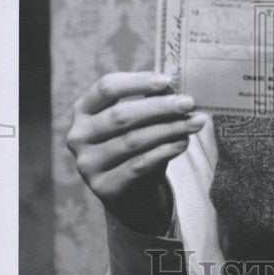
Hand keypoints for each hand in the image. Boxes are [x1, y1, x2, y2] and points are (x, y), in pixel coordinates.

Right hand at [66, 71, 206, 234]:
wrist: (134, 194)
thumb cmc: (139, 146)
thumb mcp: (143, 120)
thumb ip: (151, 101)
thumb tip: (171, 89)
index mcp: (84, 110)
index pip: (106, 88)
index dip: (137, 82)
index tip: (167, 81)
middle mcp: (78, 135)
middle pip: (121, 115)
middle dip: (160, 107)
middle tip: (188, 103)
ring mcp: (87, 164)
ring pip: (133, 140)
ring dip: (169, 129)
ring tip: (195, 123)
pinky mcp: (103, 187)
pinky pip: (138, 165)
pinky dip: (164, 151)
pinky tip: (183, 143)